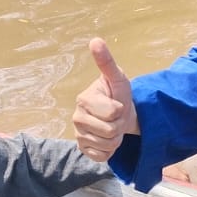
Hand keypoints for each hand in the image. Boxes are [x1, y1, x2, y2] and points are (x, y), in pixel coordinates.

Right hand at [72, 38, 137, 160]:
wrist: (119, 113)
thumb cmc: (118, 94)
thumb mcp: (117, 77)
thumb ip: (106, 62)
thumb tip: (95, 40)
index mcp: (83, 99)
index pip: (112, 112)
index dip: (121, 110)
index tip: (117, 103)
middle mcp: (76, 117)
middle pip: (109, 131)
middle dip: (119, 125)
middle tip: (116, 117)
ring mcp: (78, 135)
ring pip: (107, 145)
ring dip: (116, 138)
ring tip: (112, 126)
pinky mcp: (83, 149)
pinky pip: (102, 157)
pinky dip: (110, 151)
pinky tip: (106, 139)